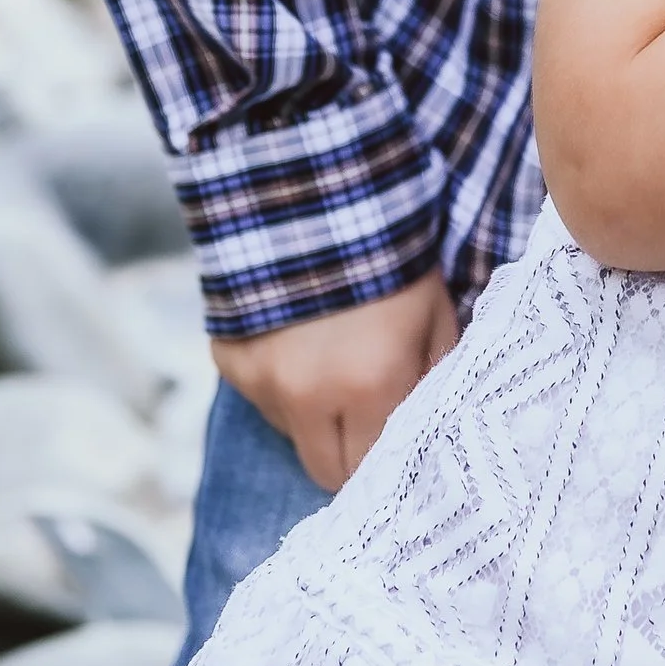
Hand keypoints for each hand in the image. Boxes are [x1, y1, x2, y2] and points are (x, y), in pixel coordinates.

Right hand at [211, 274, 459, 492]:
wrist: (318, 194)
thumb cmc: (393, 256)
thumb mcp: (435, 316)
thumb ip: (434, 379)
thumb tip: (428, 429)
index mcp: (369, 386)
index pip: (372, 467)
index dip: (383, 457)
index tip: (390, 439)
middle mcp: (307, 396)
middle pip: (324, 471)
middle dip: (346, 451)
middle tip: (362, 416)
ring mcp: (261, 380)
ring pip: (290, 433)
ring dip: (311, 413)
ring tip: (329, 359)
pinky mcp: (229, 361)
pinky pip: (259, 396)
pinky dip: (278, 381)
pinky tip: (296, 339)